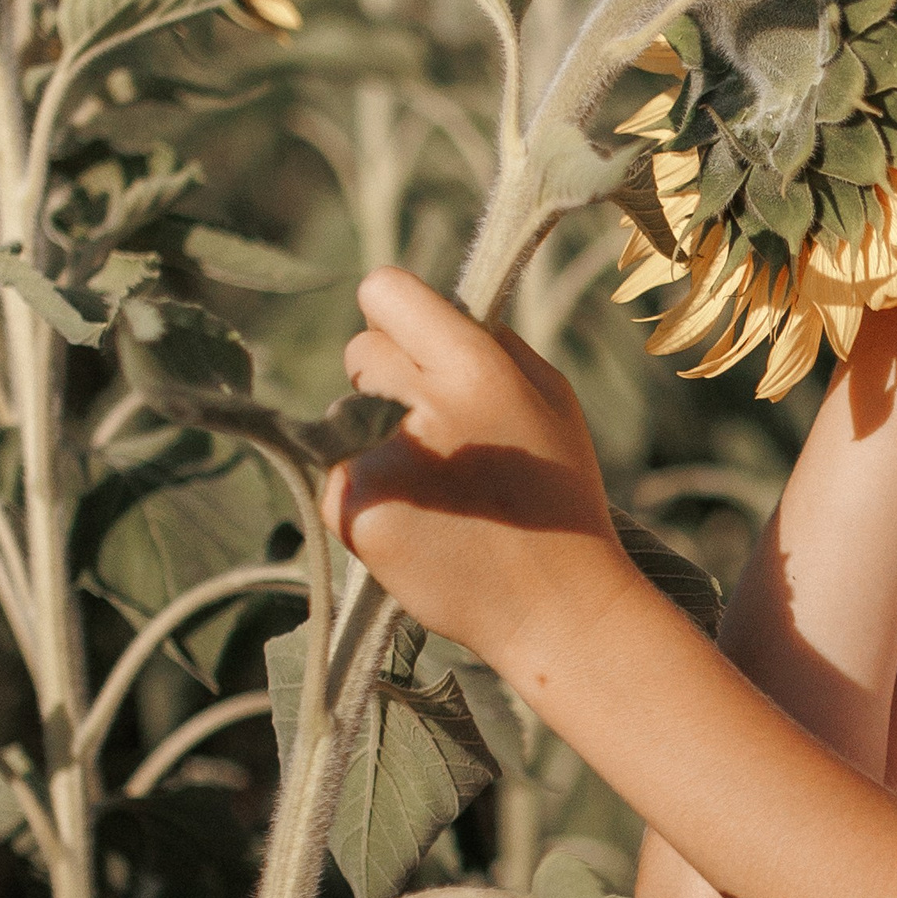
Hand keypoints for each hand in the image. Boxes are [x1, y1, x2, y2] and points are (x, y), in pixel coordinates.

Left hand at [321, 268, 635, 665]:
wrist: (555, 604)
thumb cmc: (557, 490)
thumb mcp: (551, 396)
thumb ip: (490, 342)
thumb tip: (430, 309)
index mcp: (476, 367)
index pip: (385, 293)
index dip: (397, 314)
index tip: (413, 341)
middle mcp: (421, 407)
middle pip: (360, 352)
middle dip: (388, 378)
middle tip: (440, 428)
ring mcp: (380, 462)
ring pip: (343, 415)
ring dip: (375, 437)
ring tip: (438, 482)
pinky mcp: (354, 511)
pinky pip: (339, 474)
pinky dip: (370, 490)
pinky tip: (420, 517)